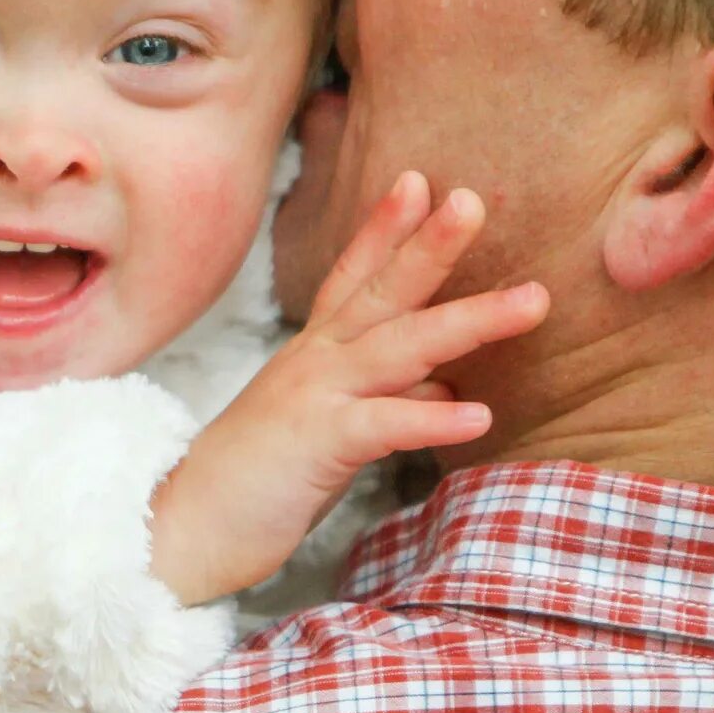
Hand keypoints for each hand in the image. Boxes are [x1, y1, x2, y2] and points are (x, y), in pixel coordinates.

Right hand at [148, 171, 548, 603]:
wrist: (181, 531)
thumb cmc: (257, 484)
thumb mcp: (325, 430)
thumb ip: (383, 399)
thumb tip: (447, 387)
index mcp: (313, 353)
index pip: (353, 276)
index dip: (386, 228)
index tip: (421, 181)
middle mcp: (314, 361)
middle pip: (383, 290)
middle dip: (433, 244)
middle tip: (475, 199)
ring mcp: (314, 397)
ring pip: (401, 345)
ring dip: (470, 319)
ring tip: (532, 300)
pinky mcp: (317, 445)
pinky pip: (384, 424)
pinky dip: (433, 417)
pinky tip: (481, 415)